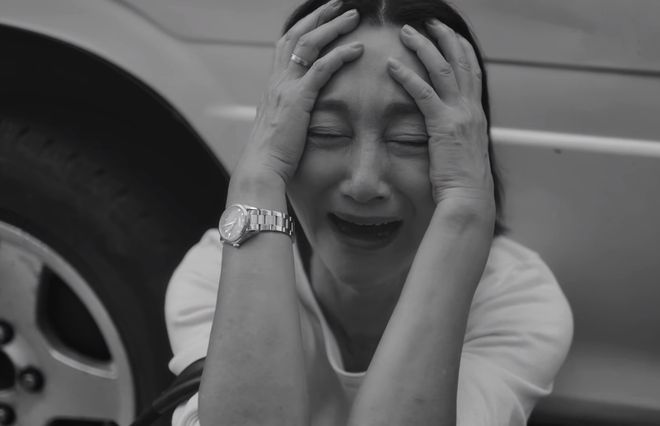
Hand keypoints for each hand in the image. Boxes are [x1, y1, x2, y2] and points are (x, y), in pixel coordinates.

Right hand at [235, 0, 363, 185]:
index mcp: (274, 85)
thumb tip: (298, 113)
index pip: (287, 45)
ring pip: (309, 44)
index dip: (304, 27)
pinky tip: (357, 48)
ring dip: (332, 27)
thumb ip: (289, 112)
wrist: (261, 168)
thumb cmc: (273, 154)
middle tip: (338, 3)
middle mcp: (277, 80)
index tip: (321, 17)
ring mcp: (286, 87)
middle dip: (318, 16)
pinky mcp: (298, 99)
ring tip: (353, 16)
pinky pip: (321, 69)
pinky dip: (340, 55)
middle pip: (297, 35)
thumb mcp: (281, 126)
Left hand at [387, 20, 493, 211]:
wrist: (469, 200)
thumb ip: (456, 136)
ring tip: (407, 32)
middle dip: (444, 37)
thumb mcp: (463, 153)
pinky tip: (392, 64)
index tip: (450, 34)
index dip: (461, 49)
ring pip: (442, 69)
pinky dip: (407, 76)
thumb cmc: (463, 184)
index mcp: (475, 115)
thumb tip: (446, 133)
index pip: (472, 71)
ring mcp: (458, 115)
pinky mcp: (442, 126)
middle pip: (459, 61)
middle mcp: (470, 109)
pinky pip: (423, 93)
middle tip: (429, 21)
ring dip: (423, 47)